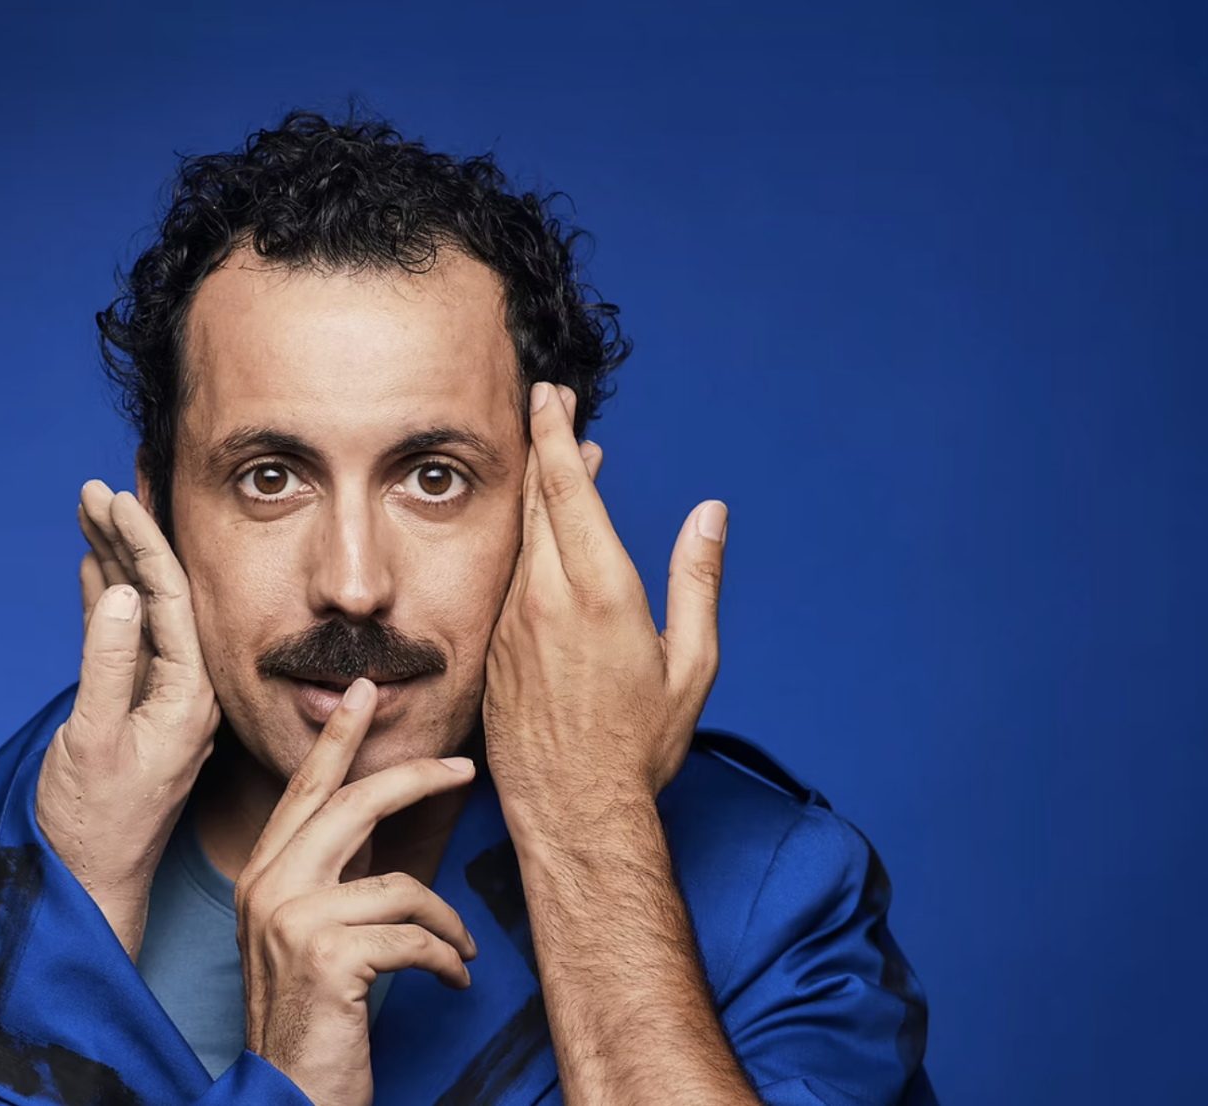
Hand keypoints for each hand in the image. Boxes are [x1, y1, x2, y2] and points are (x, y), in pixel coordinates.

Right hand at [34, 480, 220, 960]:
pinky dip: (107, 600)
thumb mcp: (94, 741)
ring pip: (140, 612)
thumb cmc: (92, 825)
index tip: (118, 497)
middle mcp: (184, 691)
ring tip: (92, 511)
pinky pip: (124, 640)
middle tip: (98, 489)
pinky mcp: (133, 710)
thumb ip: (108, 665)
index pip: (171, 599)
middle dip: (130, 539)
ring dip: (116, 562)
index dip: (144, 543)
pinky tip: (94, 566)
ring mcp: (159, 700)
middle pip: (160, 596)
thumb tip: (120, 593)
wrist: (87, 886)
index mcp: (188, 696)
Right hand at [237, 680, 478, 1105]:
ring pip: (399, 884)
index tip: (365, 690)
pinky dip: (445, 959)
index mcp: (262, 875)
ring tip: (460, 951)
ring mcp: (293, 920)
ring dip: (445, 921)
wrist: (285, 1099)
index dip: (338, 737)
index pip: (305, 790)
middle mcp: (268, 887)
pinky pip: (413, 936)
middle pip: (352, 806)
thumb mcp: (304, 934)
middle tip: (462, 767)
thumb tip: (376, 818)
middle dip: (414, 779)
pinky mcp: (327, 958)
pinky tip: (452, 979)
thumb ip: (330, 876)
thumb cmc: (309, 1020)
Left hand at [483, 382, 726, 845]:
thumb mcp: (691, 664)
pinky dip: (527, 541)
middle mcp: (548, 597)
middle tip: (550, 404)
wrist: (574, 810)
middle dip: (544, 445)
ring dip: (538, 493)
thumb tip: (710, 515)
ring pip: (521, 536)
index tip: (551, 398)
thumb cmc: (642, 744)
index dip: (556, 437)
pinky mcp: (496, 644)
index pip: (566, 492)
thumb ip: (697, 580)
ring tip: (561, 463)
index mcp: (601, 592)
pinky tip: (543, 536)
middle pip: (537, 500)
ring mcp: (514, 620)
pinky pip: (509, 575)